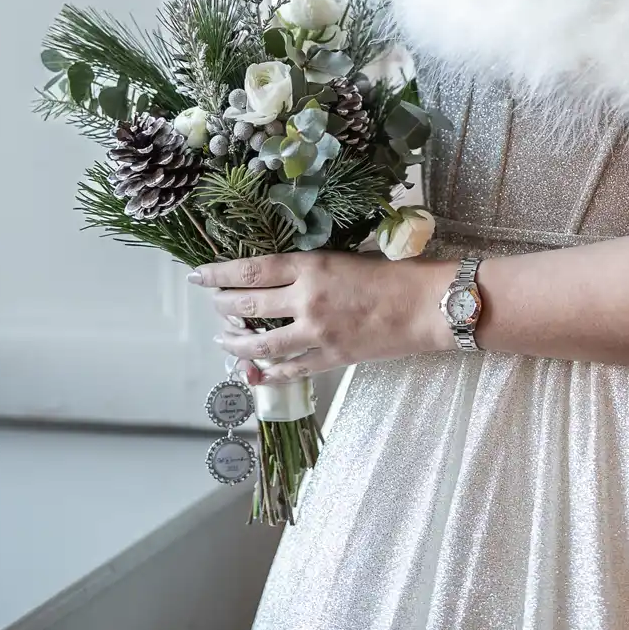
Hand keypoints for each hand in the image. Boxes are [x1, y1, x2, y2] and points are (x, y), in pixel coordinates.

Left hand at [190, 251, 460, 383]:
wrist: (429, 306)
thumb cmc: (397, 273)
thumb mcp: (347, 257)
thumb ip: (312, 269)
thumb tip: (280, 278)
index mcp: (311, 266)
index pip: (251, 270)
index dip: (219, 273)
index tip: (199, 276)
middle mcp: (306, 299)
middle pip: (248, 305)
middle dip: (222, 306)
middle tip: (212, 304)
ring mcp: (317, 332)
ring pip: (261, 343)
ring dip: (236, 344)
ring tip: (223, 340)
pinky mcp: (331, 357)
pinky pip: (290, 369)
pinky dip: (268, 371)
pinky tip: (255, 371)